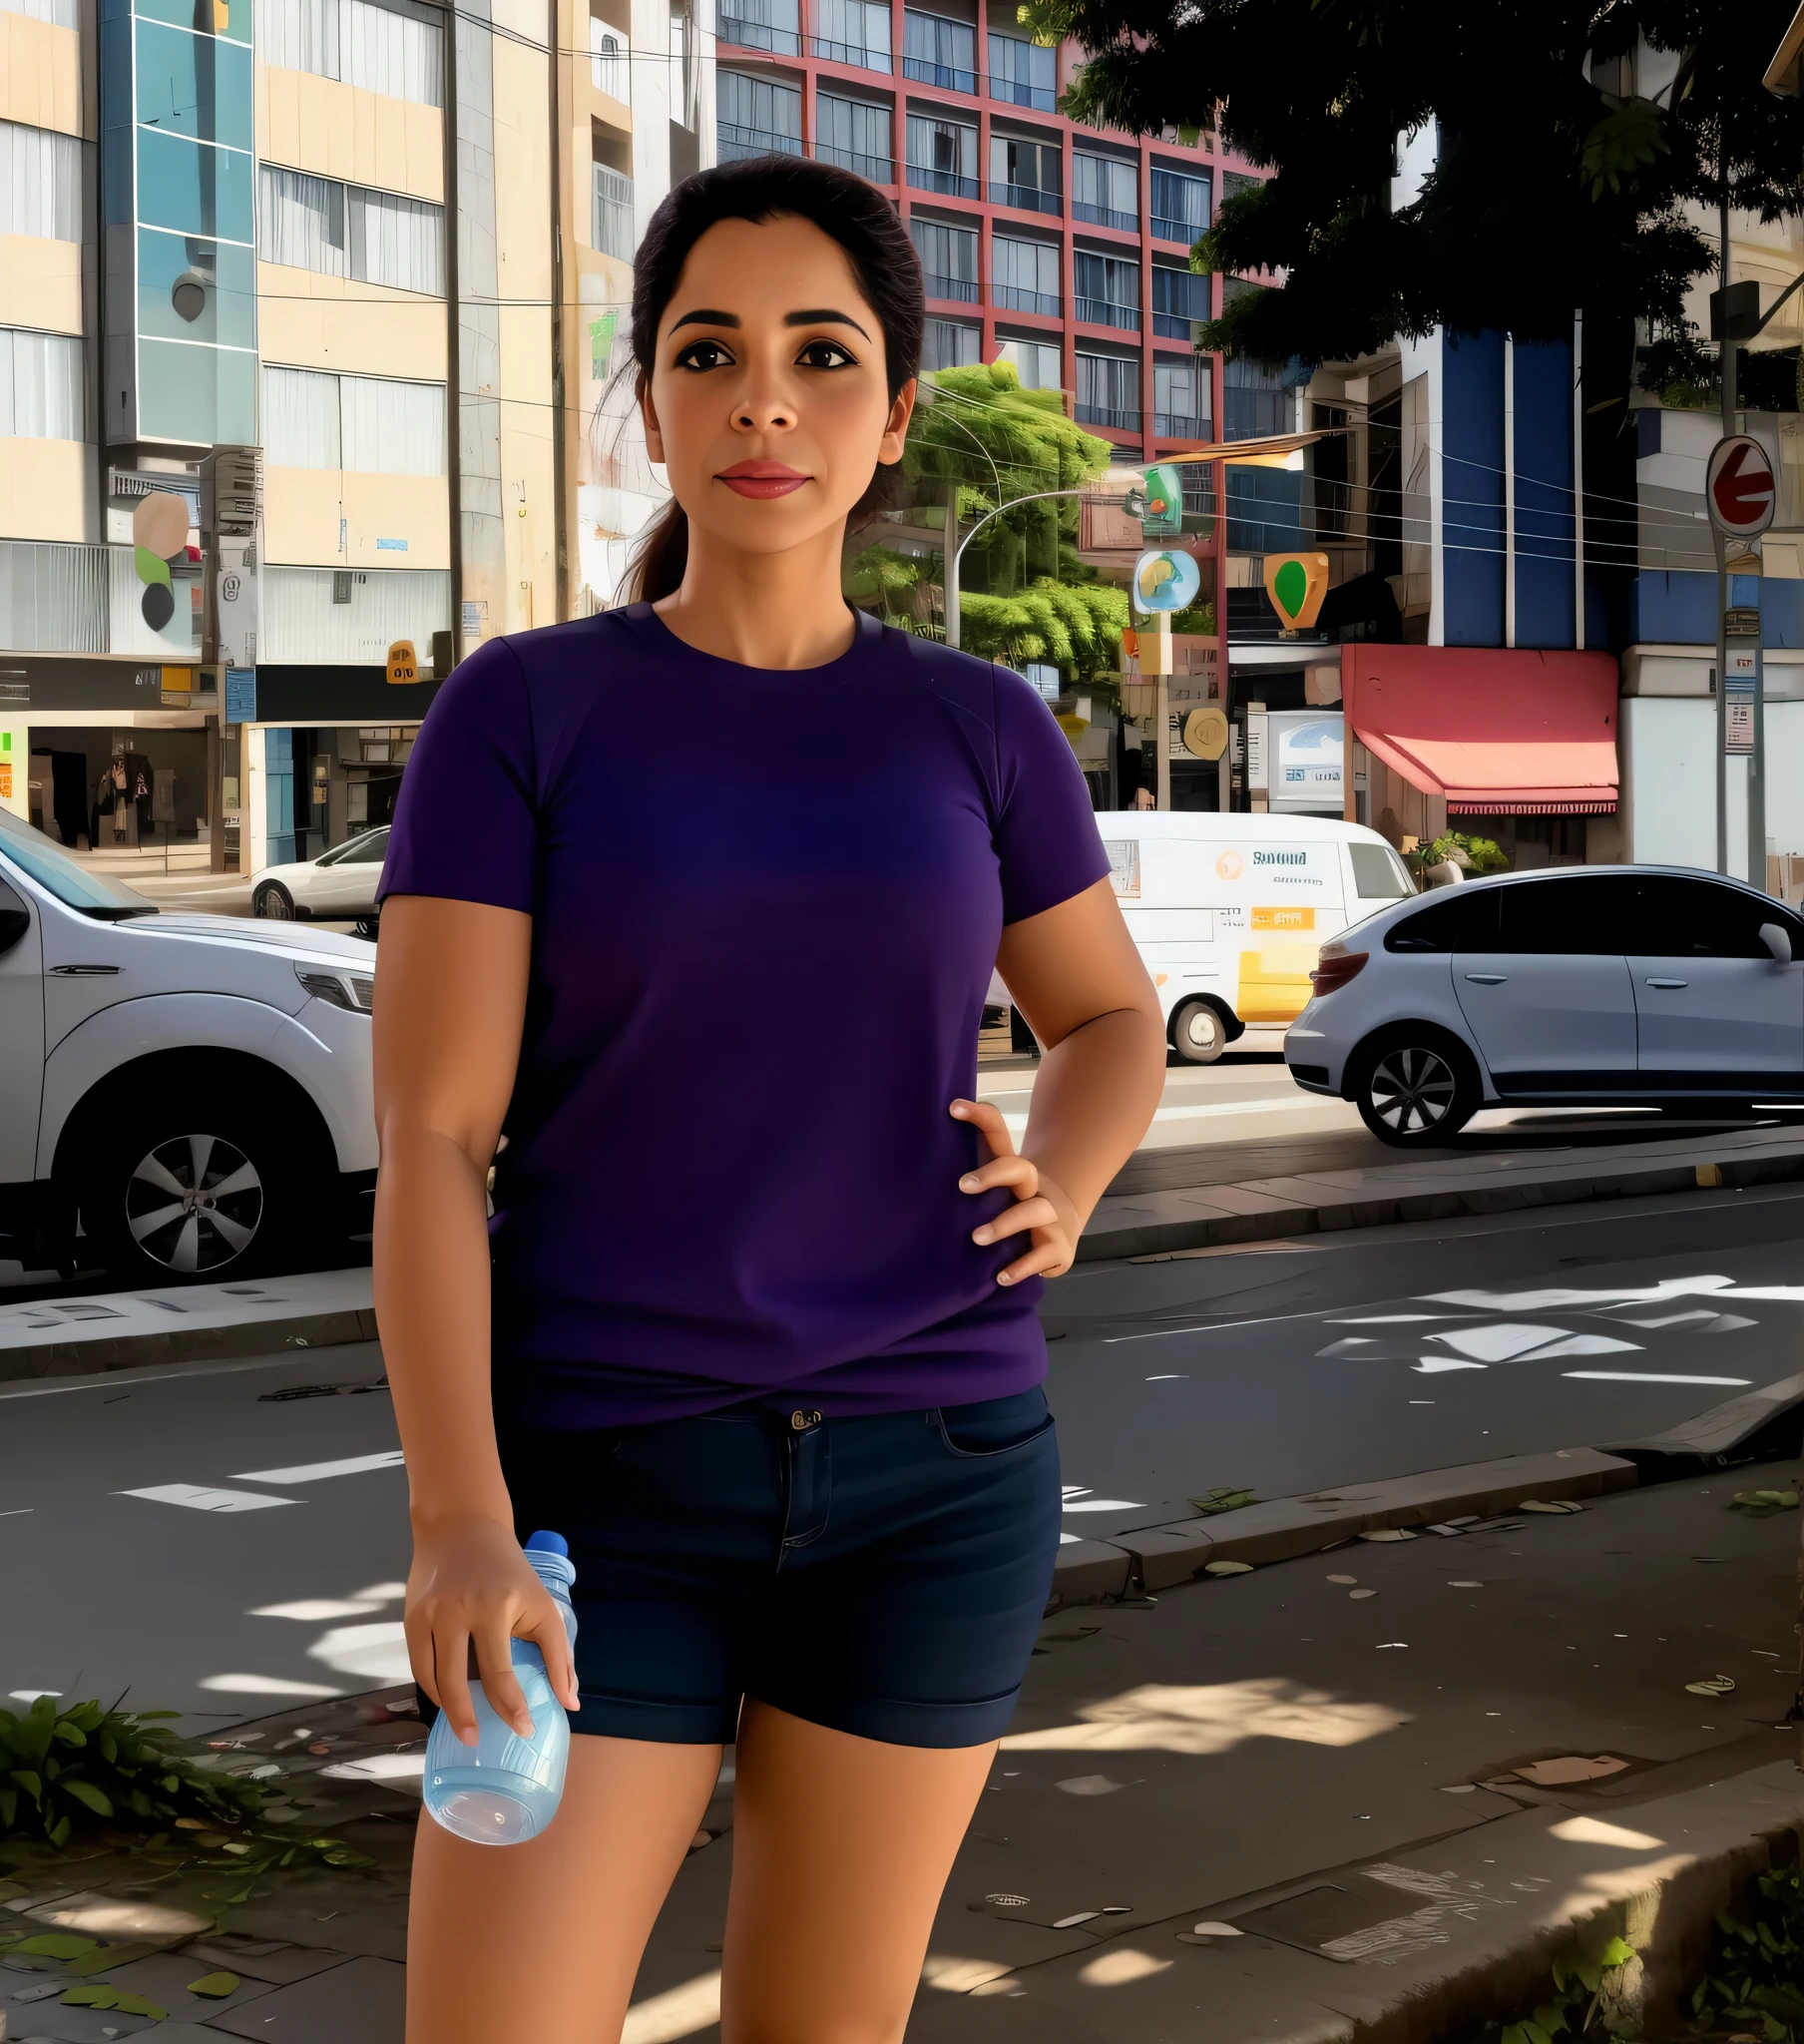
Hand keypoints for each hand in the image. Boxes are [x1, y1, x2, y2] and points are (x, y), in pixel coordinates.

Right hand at [404, 1513, 579, 1745]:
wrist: (463, 1526)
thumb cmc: (510, 1571)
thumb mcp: (542, 1604)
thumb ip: (559, 1655)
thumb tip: (570, 1703)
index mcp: (497, 1607)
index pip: (501, 1673)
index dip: (513, 1708)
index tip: (523, 1730)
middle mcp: (460, 1610)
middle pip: (457, 1681)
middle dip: (468, 1718)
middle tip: (477, 1741)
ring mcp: (431, 1613)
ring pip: (432, 1677)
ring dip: (446, 1707)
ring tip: (462, 1724)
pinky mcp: (412, 1615)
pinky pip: (417, 1663)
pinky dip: (430, 1685)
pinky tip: (446, 1697)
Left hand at [949, 1098, 1080, 1284]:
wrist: (1058, 1227)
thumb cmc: (1013, 1199)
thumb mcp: (996, 1176)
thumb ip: (977, 1142)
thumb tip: (951, 1104)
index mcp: (1019, 1172)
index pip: (1003, 1147)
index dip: (982, 1128)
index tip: (955, 1121)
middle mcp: (1037, 1191)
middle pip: (1023, 1174)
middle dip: (995, 1177)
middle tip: (962, 1188)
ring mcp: (1051, 1220)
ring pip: (1036, 1215)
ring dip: (1005, 1226)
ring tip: (976, 1240)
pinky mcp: (1058, 1250)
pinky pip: (1042, 1258)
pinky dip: (1021, 1268)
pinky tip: (1000, 1278)